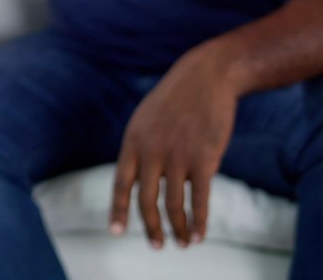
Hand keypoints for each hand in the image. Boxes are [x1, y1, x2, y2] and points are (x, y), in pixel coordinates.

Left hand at [110, 50, 239, 249]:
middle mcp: (152, 151)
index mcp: (133, 141)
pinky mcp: (204, 158)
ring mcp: (178, 155)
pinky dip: (199, 221)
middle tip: (157, 246)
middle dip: (152, 228)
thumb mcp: (146, 119)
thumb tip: (141, 184)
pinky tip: (200, 235)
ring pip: (174, 204)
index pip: (121, 183)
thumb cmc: (175, 100)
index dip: (118, 210)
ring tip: (183, 243)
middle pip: (146, 200)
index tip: (115, 232)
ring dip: (178, 229)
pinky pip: (199, 198)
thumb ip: (140, 150)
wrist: (206, 77)